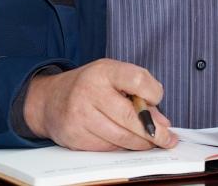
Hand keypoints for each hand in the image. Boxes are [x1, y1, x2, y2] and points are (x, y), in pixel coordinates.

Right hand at [24, 58, 178, 150]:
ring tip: (152, 142)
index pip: (137, 79)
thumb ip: (138, 93)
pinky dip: (122, 147)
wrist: (49, 100)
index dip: (153, 92)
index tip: (158, 99)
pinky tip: (127, 142)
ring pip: (121, 137)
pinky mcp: (75, 136)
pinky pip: (108, 147)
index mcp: (104, 71)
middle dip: (155, 132)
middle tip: (168, 139)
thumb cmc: (88, 86)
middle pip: (131, 117)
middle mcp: (90, 91)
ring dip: (141, 143)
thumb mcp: (112, 77)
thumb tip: (163, 122)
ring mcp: (80, 115)